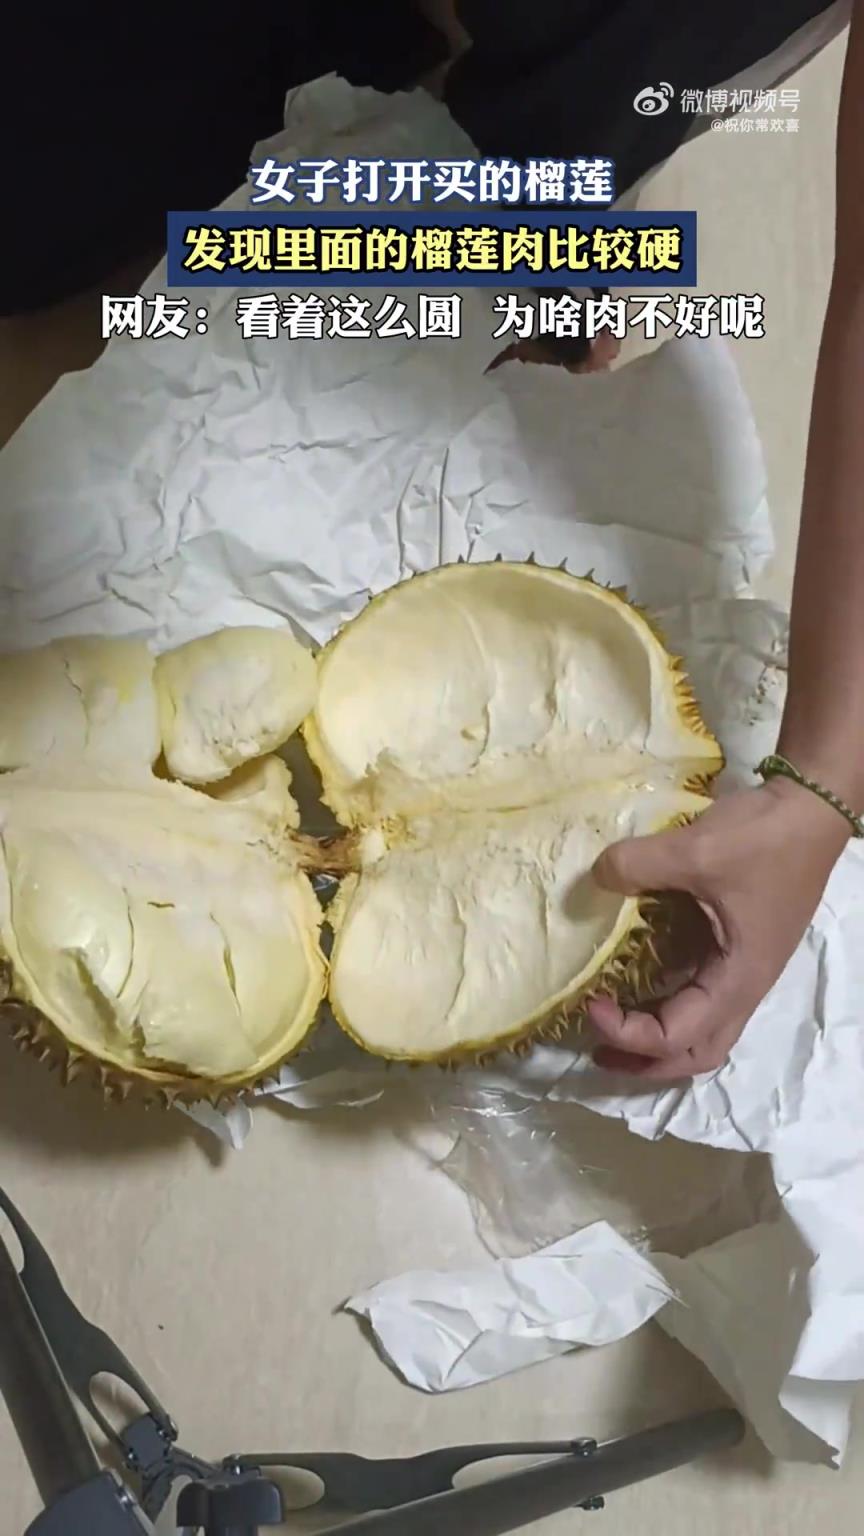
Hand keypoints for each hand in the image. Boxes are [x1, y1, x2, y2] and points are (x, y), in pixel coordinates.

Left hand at [585, 777, 850, 1080]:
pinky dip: (667, 1000)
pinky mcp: (737, 947)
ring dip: (657, 1038)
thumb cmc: (764, 839)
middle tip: (597, 1051)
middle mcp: (744, 986)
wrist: (811, 809)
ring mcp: (743, 968)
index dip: (627, 1032)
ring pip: (702, 1028)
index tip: (591, 1001)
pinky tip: (636, 980)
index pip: (676, 1036)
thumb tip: (595, 879)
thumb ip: (636, 866)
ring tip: (611, 1027)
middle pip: (696, 1052)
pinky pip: (700, 992)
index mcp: (738, 980)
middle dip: (646, 1062)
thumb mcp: (695, 850)